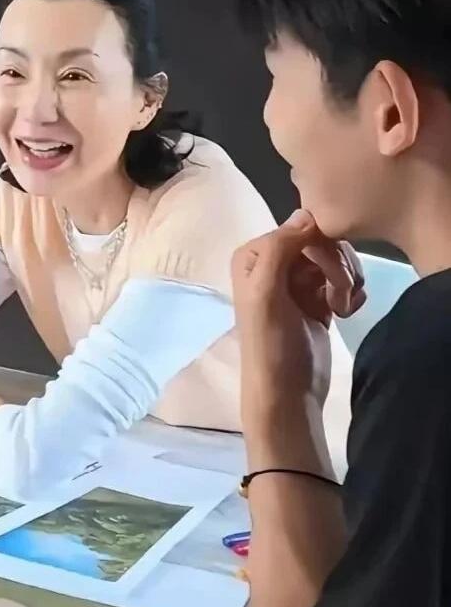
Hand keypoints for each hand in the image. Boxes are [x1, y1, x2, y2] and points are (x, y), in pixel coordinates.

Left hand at [232, 211, 365, 419]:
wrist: (287, 392)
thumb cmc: (271, 342)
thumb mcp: (266, 292)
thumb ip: (280, 248)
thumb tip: (307, 214)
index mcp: (255, 254)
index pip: (300, 228)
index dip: (323, 248)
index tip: (334, 278)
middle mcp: (274, 262)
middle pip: (322, 242)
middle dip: (338, 268)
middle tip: (341, 299)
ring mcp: (297, 281)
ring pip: (336, 260)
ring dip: (347, 282)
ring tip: (342, 309)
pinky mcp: (318, 299)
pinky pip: (344, 280)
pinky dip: (351, 293)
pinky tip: (347, 312)